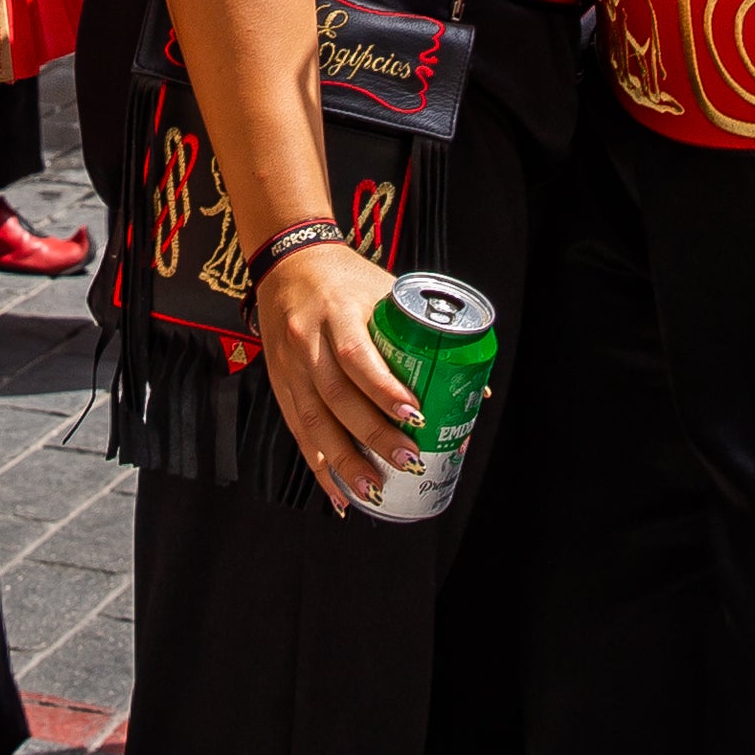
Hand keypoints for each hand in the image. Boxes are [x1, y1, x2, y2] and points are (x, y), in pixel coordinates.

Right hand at [255, 238, 425, 509]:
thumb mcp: (386, 291)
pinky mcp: (280, 382)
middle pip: (336, 396)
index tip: (416, 415)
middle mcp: (308, 340)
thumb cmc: (347, 278)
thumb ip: (423, 334)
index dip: (384, 389)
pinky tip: (338, 491)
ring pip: (313, 420)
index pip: (357, 356)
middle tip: (406, 460)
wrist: (288, 263)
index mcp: (338, 311)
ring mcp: (290, 365)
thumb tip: (475, 387)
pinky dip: (318, 464)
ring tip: (373, 488)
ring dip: (345, 459)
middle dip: (372, 434)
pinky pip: (298, 429)